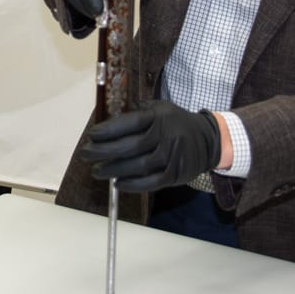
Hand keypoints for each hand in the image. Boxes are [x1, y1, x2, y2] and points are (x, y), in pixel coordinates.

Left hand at [78, 100, 220, 192]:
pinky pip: (151, 182)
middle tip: (86, 154)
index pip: (131, 123)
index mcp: (160, 116)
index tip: (91, 135)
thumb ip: (136, 113)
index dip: (109, 130)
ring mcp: (173, 156)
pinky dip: (132, 185)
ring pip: (139, 165)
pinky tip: (118, 183)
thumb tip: (106, 124)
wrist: (208, 139)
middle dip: (104, 151)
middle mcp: (167, 135)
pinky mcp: (176, 174)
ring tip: (97, 171)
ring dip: (114, 169)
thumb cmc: (175, 122)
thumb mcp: (159, 108)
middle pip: (131, 146)